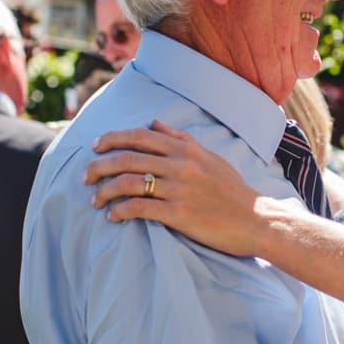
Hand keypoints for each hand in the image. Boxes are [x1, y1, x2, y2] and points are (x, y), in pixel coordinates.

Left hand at [86, 121, 279, 257]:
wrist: (257, 220)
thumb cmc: (233, 191)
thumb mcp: (210, 158)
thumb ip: (180, 139)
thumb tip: (154, 123)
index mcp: (186, 150)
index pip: (140, 136)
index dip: (112, 138)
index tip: (95, 146)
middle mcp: (181, 165)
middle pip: (128, 158)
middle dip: (100, 166)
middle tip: (86, 176)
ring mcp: (180, 189)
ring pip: (130, 183)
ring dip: (106, 191)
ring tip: (95, 200)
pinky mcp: (180, 214)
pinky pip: (140, 209)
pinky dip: (121, 211)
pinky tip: (113, 216)